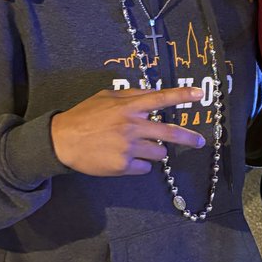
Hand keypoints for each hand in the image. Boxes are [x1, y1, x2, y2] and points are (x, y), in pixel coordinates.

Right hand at [51, 87, 206, 175]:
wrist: (62, 141)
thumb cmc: (85, 116)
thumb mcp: (106, 97)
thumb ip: (131, 95)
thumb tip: (154, 94)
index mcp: (128, 107)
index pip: (160, 98)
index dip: (181, 96)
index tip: (199, 94)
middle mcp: (131, 126)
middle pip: (170, 132)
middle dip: (189, 138)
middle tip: (200, 141)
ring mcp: (128, 147)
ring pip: (159, 153)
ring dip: (154, 151)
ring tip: (137, 147)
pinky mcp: (123, 165)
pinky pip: (144, 167)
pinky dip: (139, 164)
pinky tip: (124, 158)